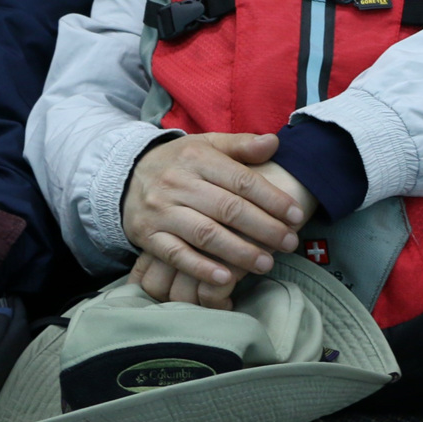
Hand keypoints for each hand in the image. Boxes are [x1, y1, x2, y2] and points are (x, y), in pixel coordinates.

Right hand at [129, 161, 321, 308]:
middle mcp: (177, 183)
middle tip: (289, 243)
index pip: (241, 180)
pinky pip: (177, 255)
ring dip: (239, 252)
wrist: (126, 176)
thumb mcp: (207, 145)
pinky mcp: (148, 236)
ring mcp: (161, 211)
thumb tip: (274, 142)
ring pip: (205, 234)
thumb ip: (241, 145)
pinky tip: (227, 279)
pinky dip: (201, 268)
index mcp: (197, 157)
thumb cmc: (180, 163)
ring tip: (266, 263)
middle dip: (263, 228)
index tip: (296, 216)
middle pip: (228, 209)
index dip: (272, 199)